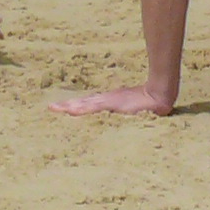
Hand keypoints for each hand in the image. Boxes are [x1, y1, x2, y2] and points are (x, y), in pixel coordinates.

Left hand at [52, 85, 176, 116]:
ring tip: (56, 108)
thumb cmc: (148, 104)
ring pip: (84, 105)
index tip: (58, 108)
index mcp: (108, 103)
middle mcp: (105, 101)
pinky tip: (72, 110)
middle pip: (82, 104)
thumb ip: (128, 107)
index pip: (86, 105)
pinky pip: (93, 107)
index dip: (72, 106)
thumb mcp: (135, 107)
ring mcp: (108, 101)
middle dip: (66, 106)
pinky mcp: (112, 103)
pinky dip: (82, 109)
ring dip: (70, 107)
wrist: (159, 96)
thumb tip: (128, 114)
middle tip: (51, 108)